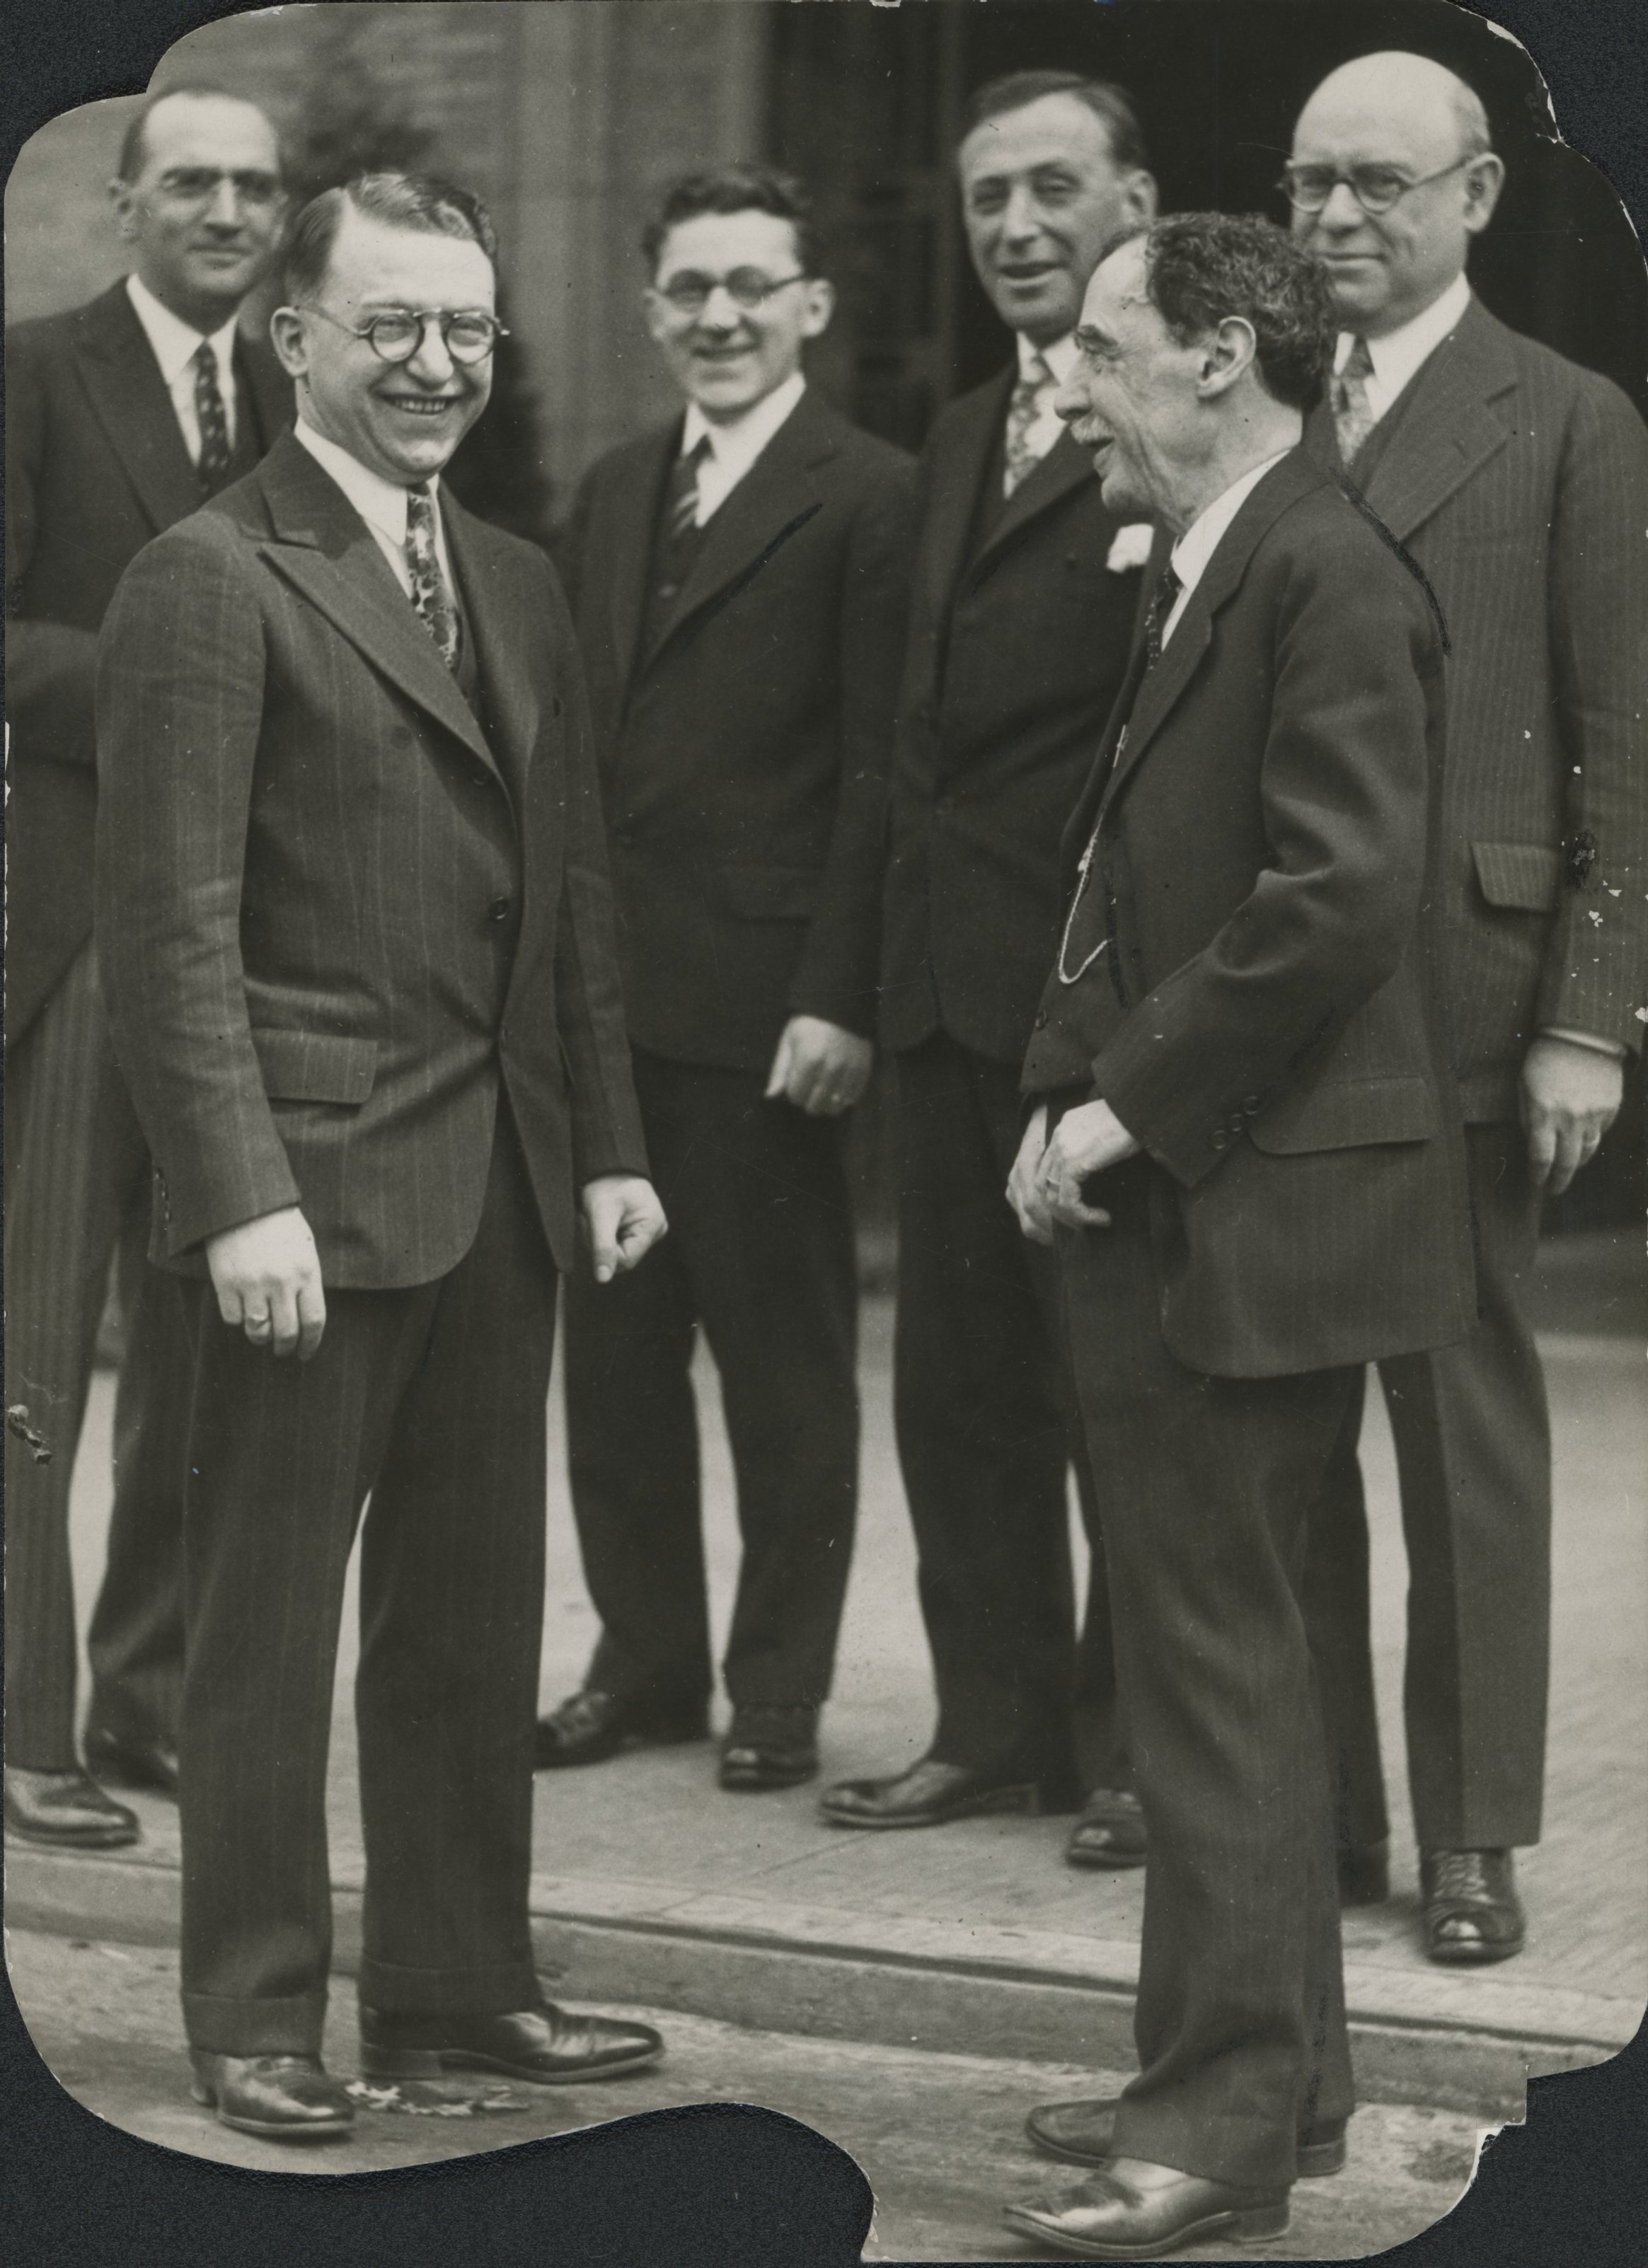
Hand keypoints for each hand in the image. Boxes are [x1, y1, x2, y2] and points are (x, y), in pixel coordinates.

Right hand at [205, 1205, 325, 1359]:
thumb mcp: (305, 1248)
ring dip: (260, 1338)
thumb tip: (305, 1318)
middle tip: (282, 1350)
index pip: (314, 1321)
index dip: (310, 1344)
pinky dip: (237, 1320)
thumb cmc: (279, 1224)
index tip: (306, 1354)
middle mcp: (282, 1282)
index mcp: (307, 1272)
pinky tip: (240, 1311)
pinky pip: (232, 1318)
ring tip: (261, 1335)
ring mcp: (252, 1283)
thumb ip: (307, 1281)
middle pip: (287, 1332)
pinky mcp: (226, 1282)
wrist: (243, 1201)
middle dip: (285, 1348)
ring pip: (257, 1331)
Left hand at [581, 1175, 667, 1283]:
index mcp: (652, 1226)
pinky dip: (604, 1235)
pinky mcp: (638, 1230)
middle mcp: (655, 1231)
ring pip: (616, 1252)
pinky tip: (602, 1220)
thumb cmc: (608, 1182)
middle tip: (593, 1220)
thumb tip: (603, 1278)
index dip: (604, 1252)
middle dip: (600, 1243)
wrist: (609, 1165)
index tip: (594, 1229)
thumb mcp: (601, 1214)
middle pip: (621, 1257)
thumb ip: (603, 1247)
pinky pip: (617, 1243)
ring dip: (599, 1239)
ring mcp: (647, 1231)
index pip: (626, 1260)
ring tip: (597, 1217)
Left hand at [764, 1015, 873, 1116]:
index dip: (793, 1091)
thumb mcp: (788, 1041)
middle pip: (815, 1105)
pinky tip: (838, 1089)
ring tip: (823, 1091)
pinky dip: (844, 1099)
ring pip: (835, 1106)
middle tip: (809, 1087)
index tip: (796, 1082)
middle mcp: (830, 1069)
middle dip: (808, 1099)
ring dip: (826, 1103)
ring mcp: (849, 1071)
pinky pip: (852, 1098)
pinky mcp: (863, 1070)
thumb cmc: (809, 1023)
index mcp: (809, 1061)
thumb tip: (770, 1096)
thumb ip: (779, 1071)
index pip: (796, 1096)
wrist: (841, 1005)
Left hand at [1012, 1099, 1139, 1243]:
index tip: (1079, 1208)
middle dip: (1059, 1209)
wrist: (1144, 1105)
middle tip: (1082, 1224)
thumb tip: (1098, 1169)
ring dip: (1072, 1216)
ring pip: (1052, 1195)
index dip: (1060, 1192)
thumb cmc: (1138, 1118)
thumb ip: (1095, 1148)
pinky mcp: (1074, 1161)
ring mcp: (1063, 1148)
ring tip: (1095, 1223)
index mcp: (1066, 1128)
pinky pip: (1067, 1199)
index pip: (1049, 1167)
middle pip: (1043, 1183)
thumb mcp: (1110, 1132)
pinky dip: (1082, 1214)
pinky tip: (1102, 1217)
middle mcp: (1059, 1136)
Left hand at [1519, 1034, 1623, 1194]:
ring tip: (1569, 1167)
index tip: (1536, 1184)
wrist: (1580, 1034)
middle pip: (1567, 1162)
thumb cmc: (1544, 1058)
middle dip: (1559, 1180)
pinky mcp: (1611, 1107)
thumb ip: (1528, 1117)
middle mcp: (1570, 1118)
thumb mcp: (1524, 1086)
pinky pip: (1601, 1131)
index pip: (1541, 1158)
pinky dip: (1592, 1137)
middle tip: (1554, 1189)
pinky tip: (1583, 1138)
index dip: (1539, 1176)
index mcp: (1543, 1113)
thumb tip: (1533, 1143)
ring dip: (1577, 1162)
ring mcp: (1594, 1114)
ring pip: (1588, 1150)